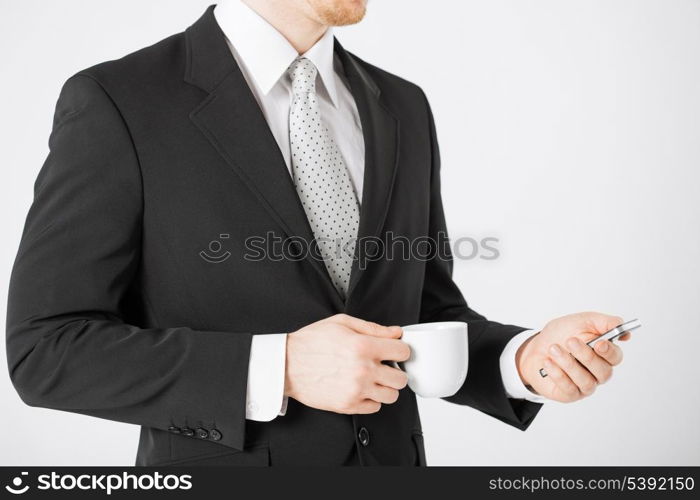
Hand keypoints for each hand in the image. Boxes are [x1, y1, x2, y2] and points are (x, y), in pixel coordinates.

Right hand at [284, 314, 409, 413]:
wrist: (286, 365)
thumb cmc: (310, 343)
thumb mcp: (342, 323)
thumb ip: (373, 328)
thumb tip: (395, 332)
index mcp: (363, 346)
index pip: (403, 352)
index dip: (400, 349)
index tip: (394, 351)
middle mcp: (363, 370)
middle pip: (401, 378)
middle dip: (395, 370)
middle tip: (384, 366)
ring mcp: (356, 390)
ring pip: (391, 396)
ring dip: (385, 386)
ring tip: (373, 378)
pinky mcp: (348, 405)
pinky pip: (375, 407)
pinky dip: (371, 399)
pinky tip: (361, 387)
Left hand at [516, 312, 630, 401]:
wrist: (535, 347)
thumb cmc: (560, 335)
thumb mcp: (581, 321)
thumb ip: (603, 322)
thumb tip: (621, 325)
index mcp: (603, 354)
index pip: (615, 357)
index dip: (609, 352)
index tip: (599, 343)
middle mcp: (597, 372)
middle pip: (603, 371)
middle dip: (587, 356)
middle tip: (570, 341)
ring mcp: (584, 385)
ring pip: (586, 381)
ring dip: (569, 364)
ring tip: (553, 349)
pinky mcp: (569, 394)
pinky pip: (569, 388)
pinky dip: (558, 374)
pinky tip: (548, 363)